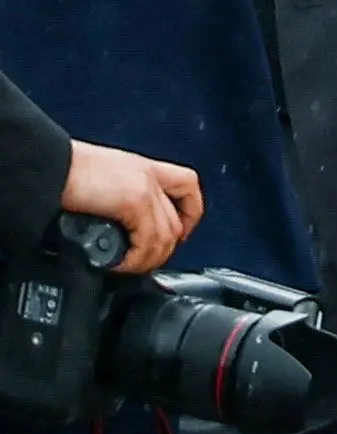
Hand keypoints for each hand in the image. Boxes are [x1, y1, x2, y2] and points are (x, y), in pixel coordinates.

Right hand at [61, 141, 202, 274]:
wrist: (49, 166)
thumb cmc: (65, 173)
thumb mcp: (105, 180)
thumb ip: (120, 198)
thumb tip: (120, 230)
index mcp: (145, 169)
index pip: (188, 186)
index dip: (190, 214)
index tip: (179, 235)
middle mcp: (150, 176)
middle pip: (176, 222)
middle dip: (163, 251)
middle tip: (141, 264)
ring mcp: (145, 187)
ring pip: (165, 236)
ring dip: (147, 260)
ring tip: (126, 267)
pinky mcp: (134, 200)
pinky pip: (147, 241)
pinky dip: (135, 259)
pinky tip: (118, 263)